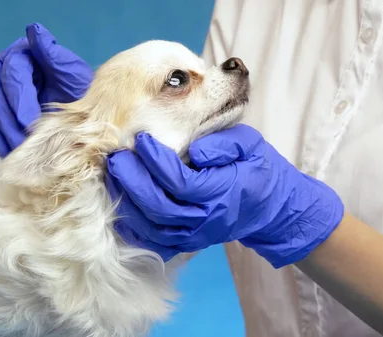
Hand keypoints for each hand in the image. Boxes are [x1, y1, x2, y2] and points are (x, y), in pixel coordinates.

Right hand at [0, 23, 93, 156]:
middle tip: (22, 147)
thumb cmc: (75, 91)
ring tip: (6, 155)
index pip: (13, 76)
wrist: (74, 111)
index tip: (28, 122)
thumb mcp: (73, 73)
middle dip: (7, 124)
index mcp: (20, 56)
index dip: (18, 101)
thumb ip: (54, 55)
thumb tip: (35, 32)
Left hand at [106, 124, 344, 267]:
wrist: (270, 207)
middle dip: (132, 181)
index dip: (156, 161)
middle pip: (159, 207)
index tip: (141, 139)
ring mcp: (195, 236)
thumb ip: (224, 144)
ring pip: (152, 227)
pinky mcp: (187, 243)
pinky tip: (119, 208)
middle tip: (116, 157)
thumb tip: (194, 149)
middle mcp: (206, 219)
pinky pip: (154, 242)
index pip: (180, 181)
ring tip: (112, 177)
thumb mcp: (249, 146)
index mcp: (222, 193)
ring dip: (127, 203)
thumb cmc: (256, 169)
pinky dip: (133, 228)